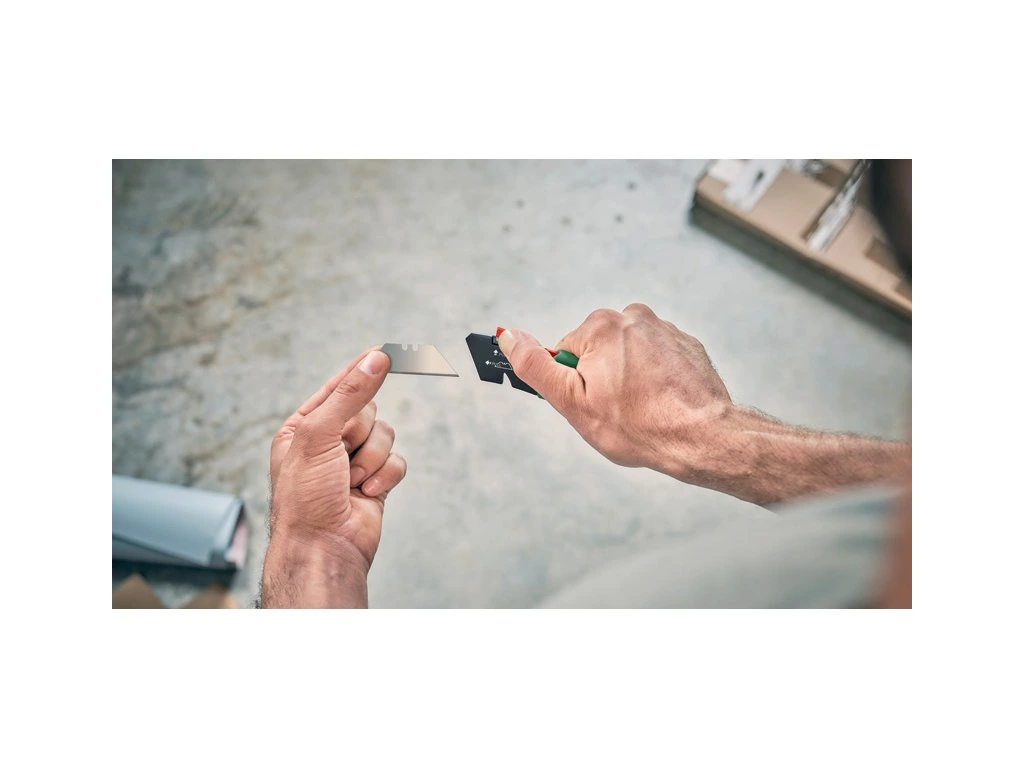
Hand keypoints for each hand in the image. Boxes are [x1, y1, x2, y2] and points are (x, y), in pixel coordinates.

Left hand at [260, 348, 406, 607]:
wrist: (322, 547)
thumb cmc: (305, 498)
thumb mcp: (319, 435)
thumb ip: (351, 394)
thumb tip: (376, 359)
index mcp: (303, 427)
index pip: (337, 386)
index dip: (360, 369)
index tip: (385, 348)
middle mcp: (328, 441)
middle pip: (368, 409)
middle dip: (359, 431)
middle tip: (342, 451)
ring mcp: (353, 461)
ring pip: (386, 435)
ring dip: (370, 458)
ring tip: (350, 480)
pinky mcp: (375, 480)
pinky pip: (397, 461)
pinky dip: (384, 476)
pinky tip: (365, 492)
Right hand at [500, 304, 909, 505]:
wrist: (703, 437)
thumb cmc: (638, 426)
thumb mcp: (572, 402)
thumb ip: (535, 366)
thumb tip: (507, 337)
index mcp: (601, 326)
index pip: (567, 352)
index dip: (575, 384)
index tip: (592, 404)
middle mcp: (634, 317)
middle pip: (599, 351)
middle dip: (603, 380)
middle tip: (617, 412)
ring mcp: (665, 330)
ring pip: (630, 357)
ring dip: (631, 380)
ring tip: (644, 411)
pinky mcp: (688, 346)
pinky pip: (658, 361)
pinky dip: (657, 381)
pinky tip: (664, 405)